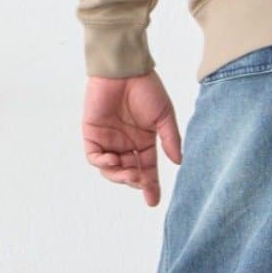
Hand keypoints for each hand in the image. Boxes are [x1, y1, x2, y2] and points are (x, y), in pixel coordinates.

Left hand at [82, 73, 182, 207]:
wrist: (124, 71)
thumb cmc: (146, 89)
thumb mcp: (164, 116)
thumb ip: (170, 140)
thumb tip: (178, 162)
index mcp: (144, 141)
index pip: (147, 169)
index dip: (150, 186)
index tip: (153, 201)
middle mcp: (126, 144)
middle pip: (129, 172)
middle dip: (134, 181)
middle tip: (140, 182)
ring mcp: (108, 140)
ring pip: (110, 169)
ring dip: (118, 175)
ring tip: (128, 173)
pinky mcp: (92, 133)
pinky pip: (94, 156)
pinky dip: (102, 163)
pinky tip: (112, 161)